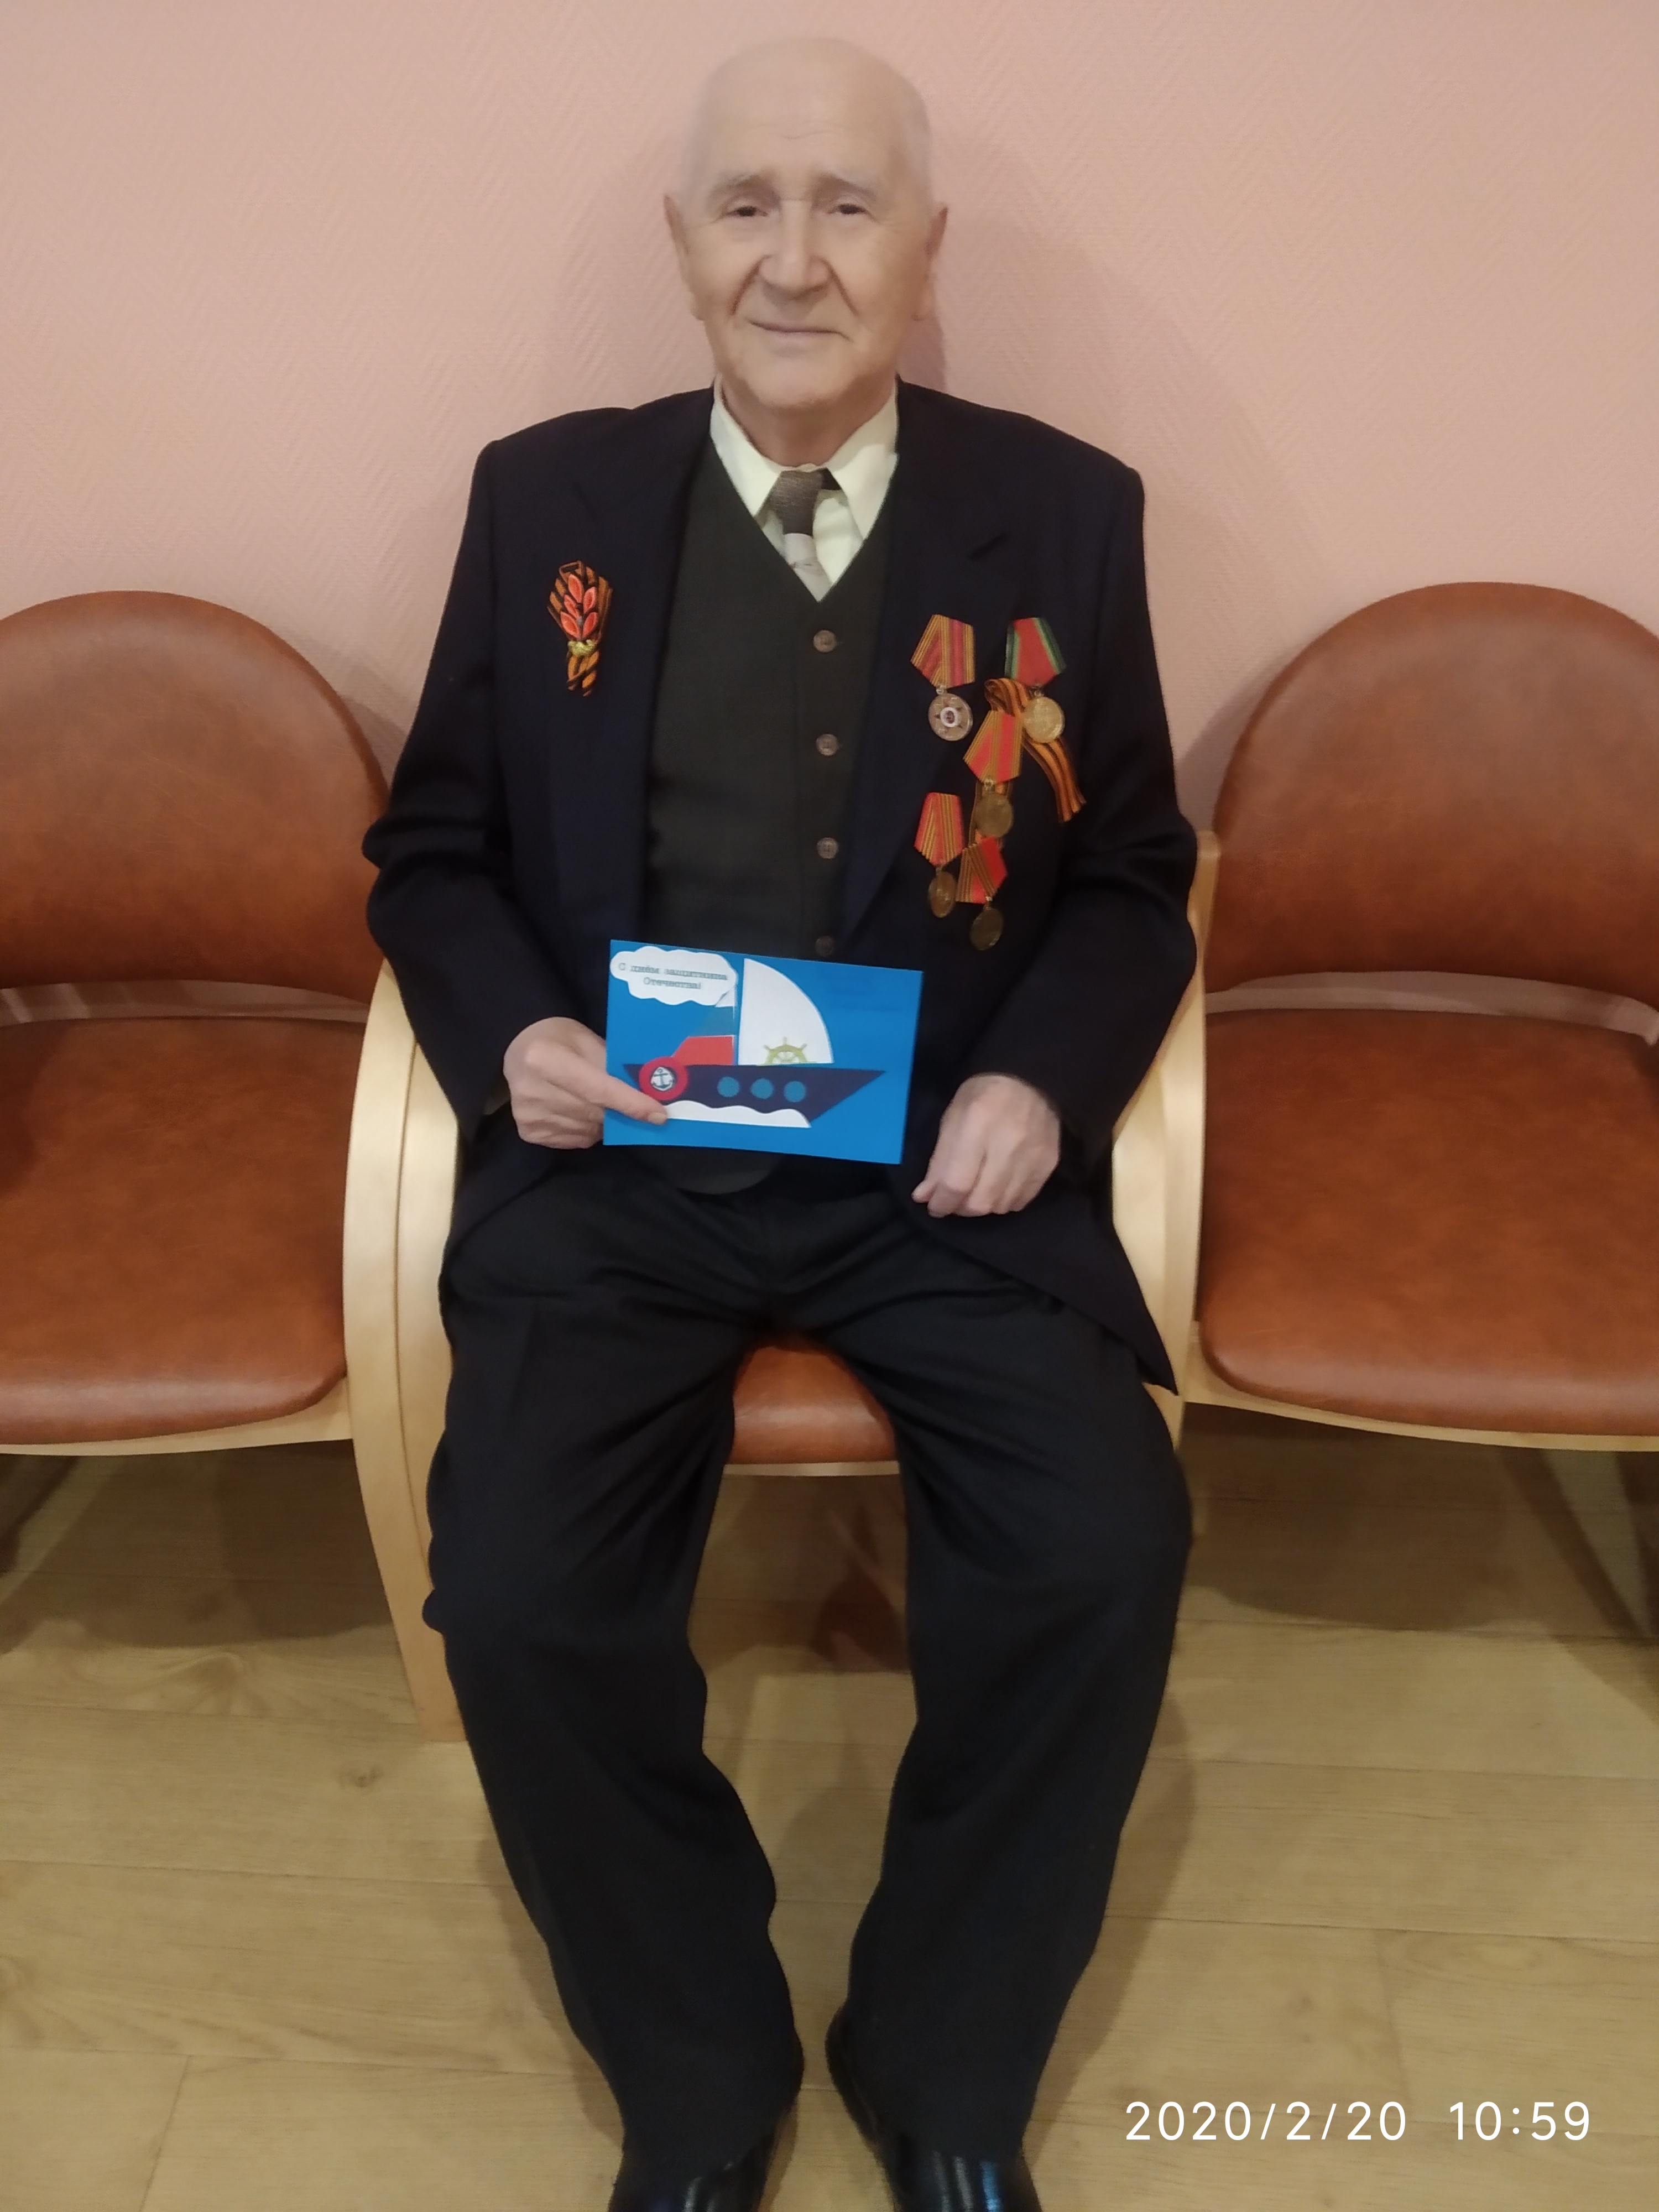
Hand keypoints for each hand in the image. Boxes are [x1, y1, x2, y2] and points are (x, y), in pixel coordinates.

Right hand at [502, 1016, 667, 1148]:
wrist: (519, 1048)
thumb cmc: (559, 1039)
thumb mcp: (586, 1041)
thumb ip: (613, 1067)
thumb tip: (649, 1095)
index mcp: (544, 1058)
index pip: (598, 1089)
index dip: (631, 1103)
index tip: (659, 1115)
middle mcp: (532, 1090)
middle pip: (595, 1112)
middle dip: (622, 1113)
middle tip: (639, 1108)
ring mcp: (528, 1115)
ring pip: (588, 1130)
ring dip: (604, 1122)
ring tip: (600, 1104)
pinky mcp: (529, 1132)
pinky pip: (576, 1140)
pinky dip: (588, 1130)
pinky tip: (580, 1111)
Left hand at [912, 1072, 1060, 1217]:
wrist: (1031, 1079)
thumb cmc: (983, 1094)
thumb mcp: (952, 1118)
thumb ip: (939, 1160)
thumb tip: (924, 1197)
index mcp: (977, 1124)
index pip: (957, 1181)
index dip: (941, 1202)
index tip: (933, 1206)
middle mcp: (1008, 1144)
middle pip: (981, 1201)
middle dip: (960, 1208)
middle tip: (954, 1199)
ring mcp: (1032, 1156)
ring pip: (1001, 1206)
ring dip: (982, 1205)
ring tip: (975, 1191)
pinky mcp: (1048, 1164)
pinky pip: (1022, 1200)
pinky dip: (1004, 1201)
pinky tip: (998, 1187)